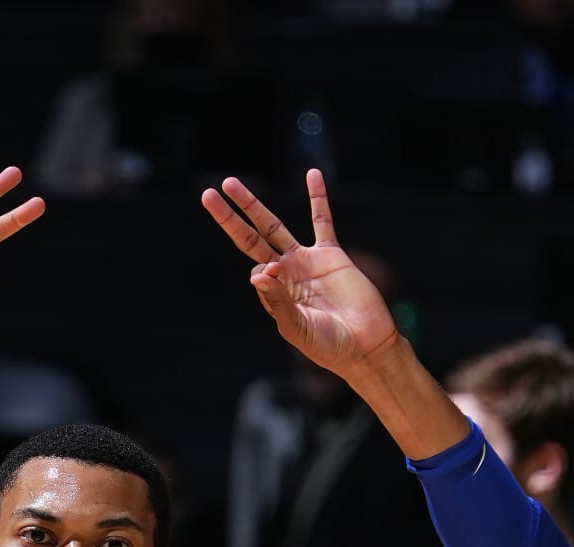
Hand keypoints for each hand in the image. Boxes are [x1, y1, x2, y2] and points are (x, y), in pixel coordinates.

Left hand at [202, 169, 400, 376]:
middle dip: (231, 218)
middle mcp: (286, 274)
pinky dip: (318, 197)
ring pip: (274, 226)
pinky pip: (322, 220)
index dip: (263, 271)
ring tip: (231, 183)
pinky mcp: (331, 254)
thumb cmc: (329, 345)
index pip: (257, 272)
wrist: (365, 344)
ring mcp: (306, 261)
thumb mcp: (297, 328)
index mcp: (275, 295)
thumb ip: (278, 302)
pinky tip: (312, 174)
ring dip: (253, 205)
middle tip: (209, 194)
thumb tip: (259, 273)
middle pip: (252, 239)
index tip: (278, 275)